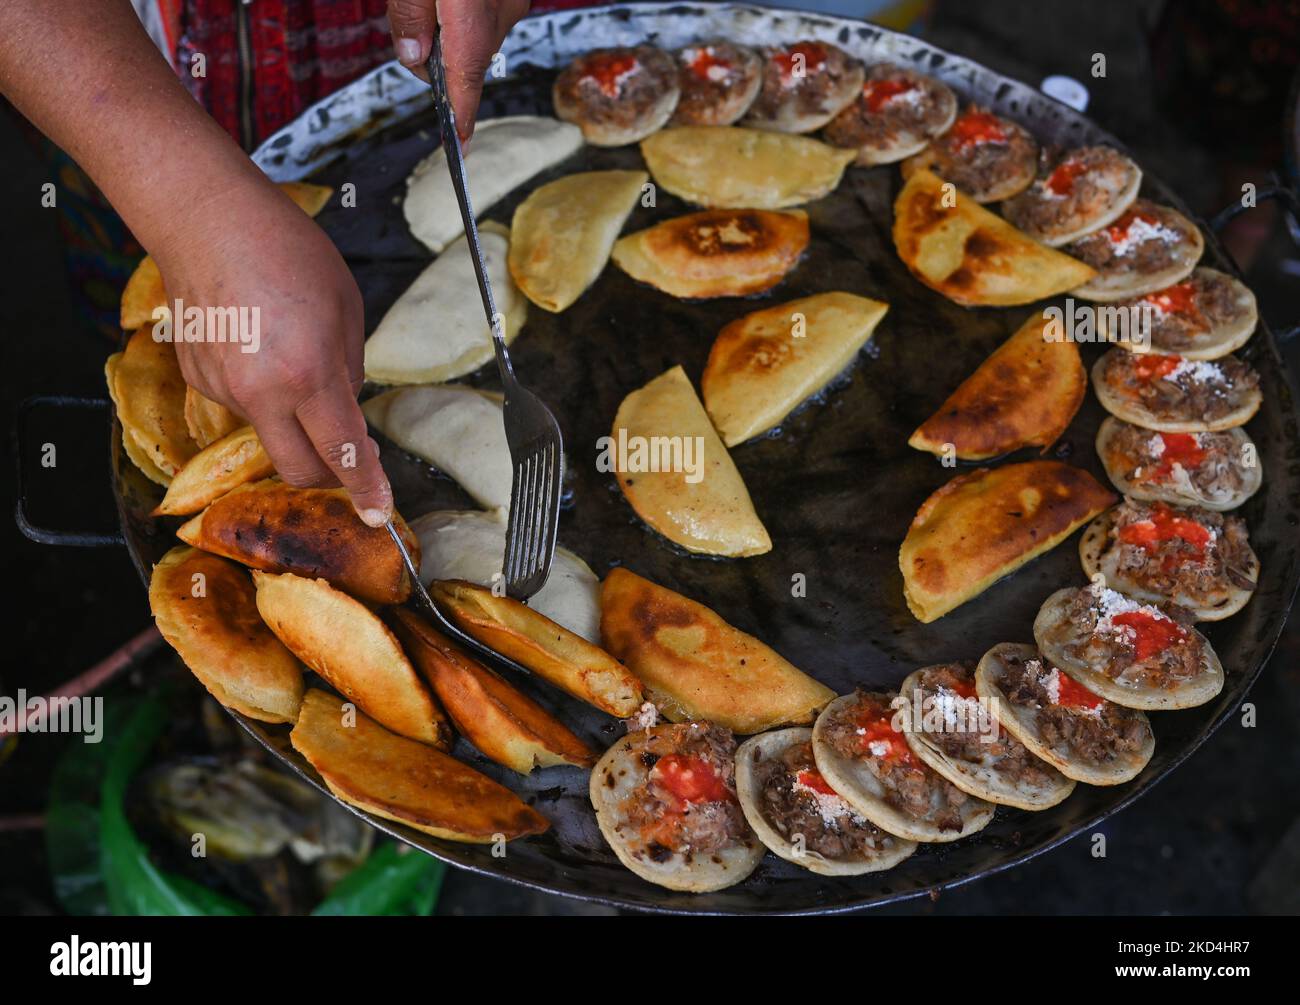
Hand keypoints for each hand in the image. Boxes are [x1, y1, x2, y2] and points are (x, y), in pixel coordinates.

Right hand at [162, 178, 393, 525]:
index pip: (343, 452)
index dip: (366, 487)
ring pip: (270, 433)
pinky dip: (262, 391)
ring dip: (293, 420)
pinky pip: (243, 403)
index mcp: (308, 374)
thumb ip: (349, 370)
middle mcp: (261, 393)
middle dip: (329, 473)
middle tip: (346, 453)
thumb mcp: (346, 309)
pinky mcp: (198, 379)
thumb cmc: (286, 252)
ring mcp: (223, 389)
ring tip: (293, 356)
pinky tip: (259, 345)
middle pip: (299, 469)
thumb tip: (344, 409)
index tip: (379, 512)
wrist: (205, 219)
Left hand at [388, 0, 530, 139]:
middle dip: (438, 58)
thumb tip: (412, 55)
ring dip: (449, 33)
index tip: (459, 146)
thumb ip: (409, 14)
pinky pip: (485, 20)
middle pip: (468, 60)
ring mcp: (510, 3)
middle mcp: (501, 11)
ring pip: (476, 39)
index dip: (462, 115)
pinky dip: (463, 17)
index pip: (468, 78)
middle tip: (411, 27)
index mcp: (473, 13)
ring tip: (429, 2)